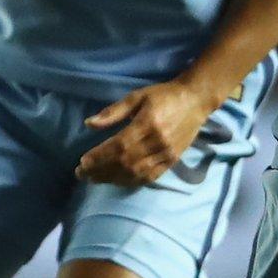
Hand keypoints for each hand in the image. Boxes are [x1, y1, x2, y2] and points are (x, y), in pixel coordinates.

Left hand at [76, 80, 222, 186]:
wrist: (196, 101)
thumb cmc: (163, 95)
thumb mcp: (137, 96)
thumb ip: (113, 112)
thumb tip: (89, 124)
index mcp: (148, 123)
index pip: (119, 146)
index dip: (100, 157)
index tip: (82, 162)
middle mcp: (157, 142)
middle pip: (125, 163)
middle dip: (101, 171)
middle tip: (81, 174)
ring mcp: (166, 154)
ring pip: (136, 173)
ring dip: (113, 179)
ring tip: (94, 179)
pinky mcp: (172, 162)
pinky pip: (149, 177)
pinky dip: (130, 182)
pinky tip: (116, 181)